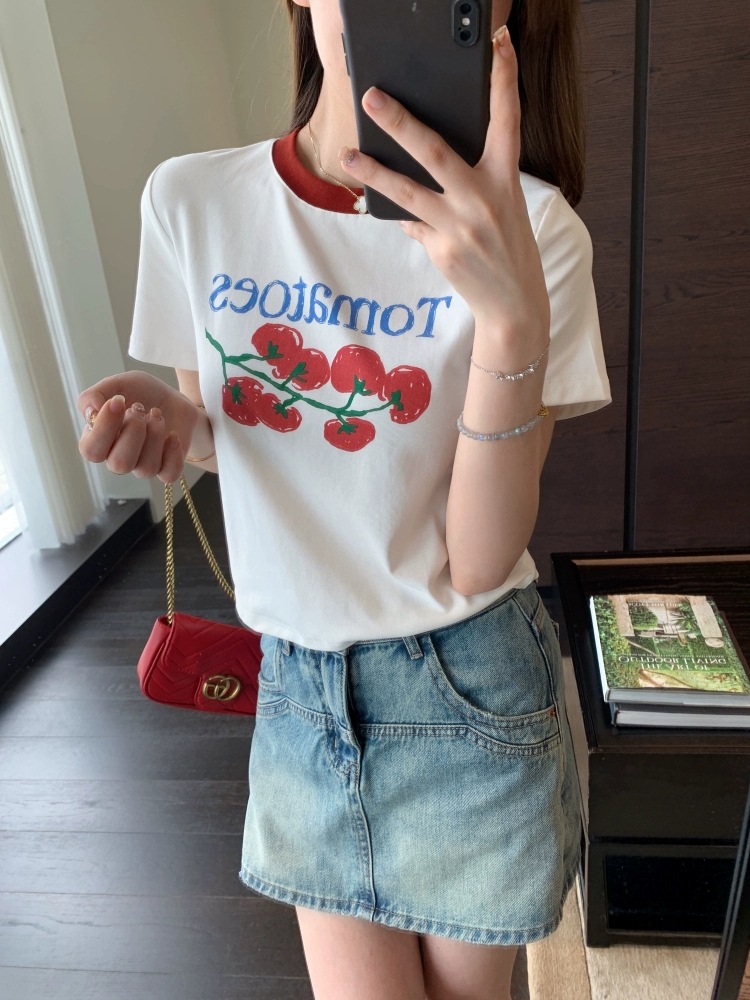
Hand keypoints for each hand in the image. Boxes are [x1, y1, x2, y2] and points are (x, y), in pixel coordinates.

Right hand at [77, 371, 201, 483]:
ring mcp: (142, 464)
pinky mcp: (166, 466)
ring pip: (145, 469)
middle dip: (133, 432)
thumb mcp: (116, 384)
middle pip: (119, 464)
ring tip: (157, 414)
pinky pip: (169, 474)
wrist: (172, 399)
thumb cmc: (139, 394)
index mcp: (99, 440)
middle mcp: (117, 457)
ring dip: (154, 436)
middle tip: (139, 408)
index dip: (104, 428)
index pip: (91, 450)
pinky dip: (173, 454)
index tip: (118, 401)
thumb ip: (94, 395)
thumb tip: (91, 411)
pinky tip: (172, 435)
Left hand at [340, 26, 549, 344]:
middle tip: (373, 98)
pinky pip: (410, 223)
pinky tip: (390, 209)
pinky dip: (401, 214)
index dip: (504, 81)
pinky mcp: (441, 250)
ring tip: (349, 156)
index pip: (508, 121)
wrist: (514, 306)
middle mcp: (483, 200)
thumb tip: (427, 165)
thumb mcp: (504, 206)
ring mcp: (459, 227)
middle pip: (436, 152)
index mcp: (506, 181)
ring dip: (374, 172)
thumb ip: (473, 182)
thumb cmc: (509, 250)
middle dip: (401, 122)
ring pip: (407, 192)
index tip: (498, 46)